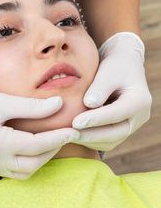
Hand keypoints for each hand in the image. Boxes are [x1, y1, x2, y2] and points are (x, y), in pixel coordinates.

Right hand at [0, 66, 79, 178]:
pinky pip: (12, 172)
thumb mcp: (2, 100)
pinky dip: (27, 163)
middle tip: (64, 136)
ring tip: (51, 142)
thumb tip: (59, 105)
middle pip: (32, 164)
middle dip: (51, 151)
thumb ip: (32, 107)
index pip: (35, 146)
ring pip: (23, 173)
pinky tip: (32, 149)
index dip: (57, 138)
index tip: (72, 130)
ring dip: (40, 159)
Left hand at [72, 32, 151, 151]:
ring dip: (88, 140)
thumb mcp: (108, 71)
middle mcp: (139, 117)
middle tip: (68, 134)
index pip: (116, 114)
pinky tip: (73, 135)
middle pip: (115, 134)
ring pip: (110, 141)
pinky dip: (89, 140)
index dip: (95, 119)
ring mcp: (131, 126)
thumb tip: (88, 104)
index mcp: (140, 100)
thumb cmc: (114, 65)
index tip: (75, 122)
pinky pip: (105, 141)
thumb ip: (100, 87)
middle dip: (90, 135)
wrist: (122, 67)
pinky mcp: (120, 130)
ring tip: (67, 136)